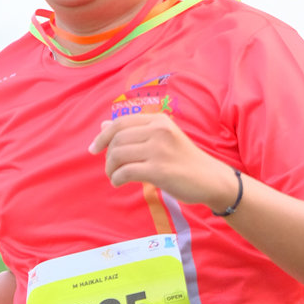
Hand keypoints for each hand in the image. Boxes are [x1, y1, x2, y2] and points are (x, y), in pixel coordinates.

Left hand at [89, 113, 238, 212]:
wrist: (210, 179)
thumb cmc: (184, 160)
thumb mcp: (162, 138)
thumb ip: (135, 131)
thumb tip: (103, 125)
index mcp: (159, 120)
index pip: (120, 123)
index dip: (102, 136)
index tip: (93, 149)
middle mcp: (158, 130)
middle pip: (117, 139)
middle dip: (107, 155)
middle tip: (110, 168)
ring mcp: (158, 150)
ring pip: (118, 155)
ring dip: (110, 169)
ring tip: (114, 176)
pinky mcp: (158, 170)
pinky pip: (125, 172)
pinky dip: (117, 179)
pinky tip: (119, 183)